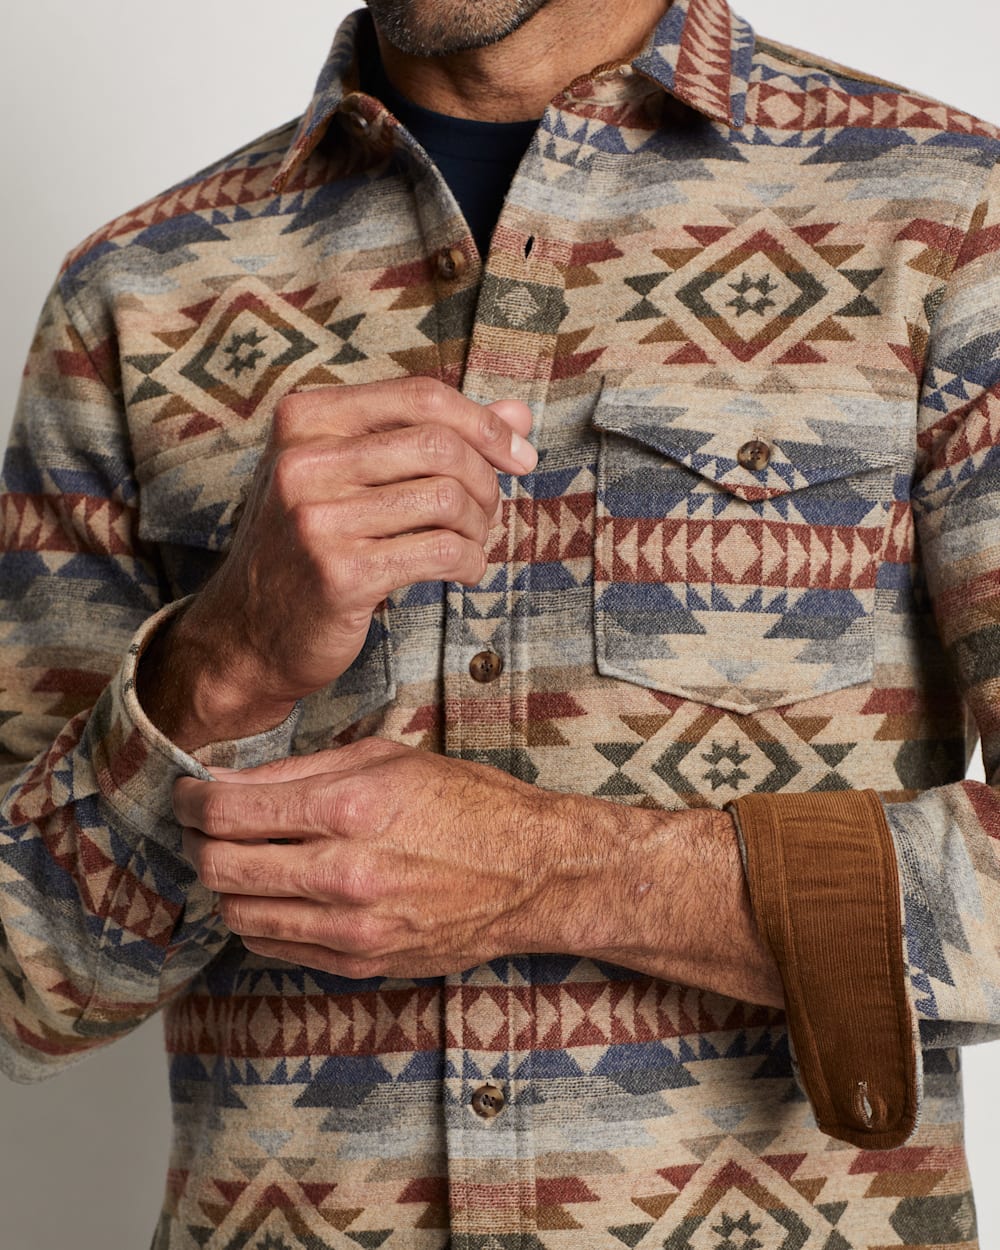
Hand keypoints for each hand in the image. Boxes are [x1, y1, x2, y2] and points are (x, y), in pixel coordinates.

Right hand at [138, 378, 535, 747]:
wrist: (249, 633)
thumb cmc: (310, 545)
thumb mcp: (354, 475)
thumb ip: (433, 437)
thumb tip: (518, 413)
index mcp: (305, 418)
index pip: (419, 396)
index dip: (484, 423)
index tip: (519, 456)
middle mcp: (303, 460)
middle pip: (440, 445)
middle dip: (485, 480)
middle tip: (489, 511)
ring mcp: (317, 518)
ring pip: (447, 499)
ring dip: (479, 526)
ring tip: (470, 543)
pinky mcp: (340, 574)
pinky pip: (441, 552)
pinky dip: (469, 562)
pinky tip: (463, 571)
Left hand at [174, 738, 782, 1005]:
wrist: (532, 873)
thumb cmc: (467, 803)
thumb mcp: (387, 757)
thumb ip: (301, 770)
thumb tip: (228, 780)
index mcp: (348, 809)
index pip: (226, 812)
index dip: (189, 801)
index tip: (187, 795)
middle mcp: (342, 874)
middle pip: (219, 868)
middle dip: (197, 843)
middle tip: (204, 826)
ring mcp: (350, 929)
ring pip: (238, 915)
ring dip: (226, 884)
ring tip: (244, 859)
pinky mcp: (359, 964)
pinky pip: (275, 947)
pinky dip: (260, 919)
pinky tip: (279, 893)